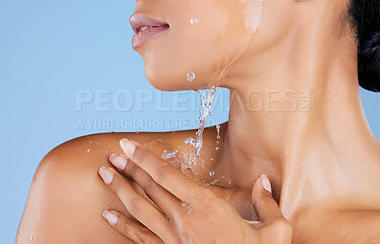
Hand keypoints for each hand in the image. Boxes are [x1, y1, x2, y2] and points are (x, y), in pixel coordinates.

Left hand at [98, 138, 291, 242]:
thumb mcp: (275, 231)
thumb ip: (267, 202)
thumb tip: (263, 181)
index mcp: (208, 205)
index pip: (167, 174)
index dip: (145, 158)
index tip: (129, 145)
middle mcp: (185, 219)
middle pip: (149, 188)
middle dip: (128, 169)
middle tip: (113, 155)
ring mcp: (173, 238)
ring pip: (139, 209)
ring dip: (120, 190)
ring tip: (104, 175)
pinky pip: (140, 237)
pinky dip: (122, 225)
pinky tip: (108, 216)